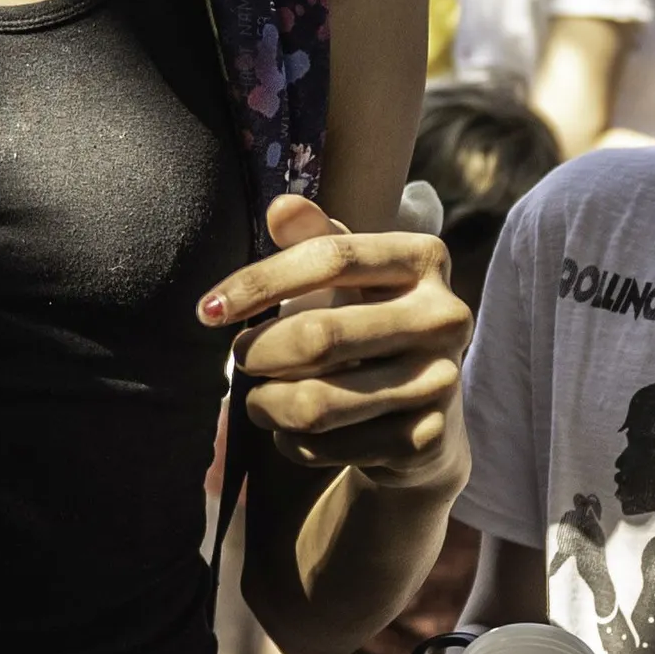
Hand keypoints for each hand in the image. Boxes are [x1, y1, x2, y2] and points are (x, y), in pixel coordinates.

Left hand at [201, 195, 470, 489]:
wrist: (420, 412)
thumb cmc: (365, 322)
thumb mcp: (344, 276)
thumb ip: (314, 238)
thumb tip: (281, 207)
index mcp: (425, 258)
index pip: (329, 257)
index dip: (258, 283)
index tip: (208, 310)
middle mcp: (446, 316)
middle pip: (318, 336)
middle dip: (258, 353)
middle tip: (241, 357)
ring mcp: (441, 381)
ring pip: (316, 402)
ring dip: (267, 405)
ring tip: (259, 399)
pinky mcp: (426, 439)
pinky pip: (328, 446)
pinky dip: (292, 441)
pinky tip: (293, 430)